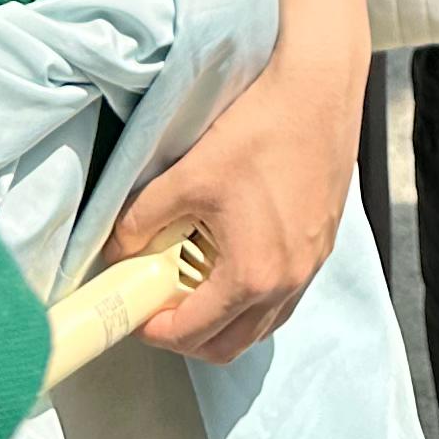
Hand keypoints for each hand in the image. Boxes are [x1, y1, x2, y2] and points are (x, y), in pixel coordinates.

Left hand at [106, 52, 358, 361]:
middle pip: (230, 345)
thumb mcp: (188, 175)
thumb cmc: (259, 131)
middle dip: (189, 338)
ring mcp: (310, 267)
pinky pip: (284, 298)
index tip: (137, 314)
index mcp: (251, 275)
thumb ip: (143, 218)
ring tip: (195, 286)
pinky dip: (254, 300)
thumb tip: (117, 248)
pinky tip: (235, 262)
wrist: (318, 92)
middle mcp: (286, 283)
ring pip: (261, 325)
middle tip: (161, 309)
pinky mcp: (321, 247)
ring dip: (224, 322)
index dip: (156, 330)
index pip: (194, 332)